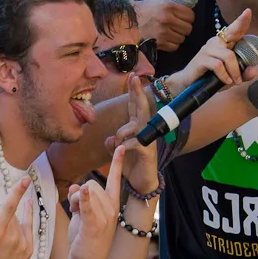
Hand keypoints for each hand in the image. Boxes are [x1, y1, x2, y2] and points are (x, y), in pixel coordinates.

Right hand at [0, 177, 33, 258]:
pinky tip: (27, 211)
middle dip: (2, 214)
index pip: (9, 206)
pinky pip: (29, 231)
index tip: (25, 179)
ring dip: (11, 220)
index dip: (17, 191)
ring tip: (1, 224)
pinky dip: (26, 221)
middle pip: (10, 215)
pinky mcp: (27, 252)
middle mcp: (12, 239)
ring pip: (19, 223)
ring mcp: (22, 246)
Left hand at [65, 147, 122, 258]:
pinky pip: (88, 206)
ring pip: (87, 191)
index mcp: (111, 206)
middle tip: (76, 209)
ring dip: (75, 199)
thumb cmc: (85, 239)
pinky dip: (84, 198)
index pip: (115, 180)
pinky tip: (82, 191)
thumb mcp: (83, 215)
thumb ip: (82, 199)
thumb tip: (78, 186)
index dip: (117, 163)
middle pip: (93, 184)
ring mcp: (105, 217)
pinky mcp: (94, 225)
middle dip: (80, 192)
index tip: (122, 147)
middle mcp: (111, 209)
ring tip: (76, 215)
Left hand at [104, 74, 158, 193]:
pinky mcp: (148, 151)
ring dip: (121, 133)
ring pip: (133, 126)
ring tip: (118, 145)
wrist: (141, 183)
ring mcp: (148, 140)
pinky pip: (134, 142)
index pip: (135, 106)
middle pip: (141, 107)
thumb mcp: (116, 152)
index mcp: (137, 128)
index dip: (134, 91)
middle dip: (137, 92)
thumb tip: (109, 139)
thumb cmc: (131, 164)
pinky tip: (123, 152)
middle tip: (135, 76)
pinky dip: (125, 146)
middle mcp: (145, 131)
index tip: (132, 75)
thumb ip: (112, 142)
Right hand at [135, 0, 193, 51]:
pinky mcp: (159, 43)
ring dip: (178, 36)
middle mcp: (167, 19)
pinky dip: (172, 44)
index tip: (185, 18)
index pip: (190, 16)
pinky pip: (174, 46)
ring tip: (171, 33)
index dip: (189, 18)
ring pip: (182, 38)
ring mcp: (163, 32)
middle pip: (188, 28)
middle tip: (179, 27)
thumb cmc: (146, 8)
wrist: (130, 21)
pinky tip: (167, 39)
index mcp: (169, 6)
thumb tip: (188, 2)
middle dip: (185, 28)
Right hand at [165, 8, 253, 96]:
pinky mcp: (201, 59)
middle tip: (247, 13)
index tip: (248, 11)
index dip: (241, 21)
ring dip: (235, 71)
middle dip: (240, 23)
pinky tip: (226, 81)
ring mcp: (208, 49)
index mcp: (223, 44)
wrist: (189, 85)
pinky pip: (218, 65)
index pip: (234, 31)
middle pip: (232, 33)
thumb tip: (253, 70)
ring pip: (228, 56)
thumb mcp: (231, 78)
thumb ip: (243, 74)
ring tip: (235, 81)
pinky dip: (224, 75)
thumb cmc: (210, 79)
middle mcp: (216, 43)